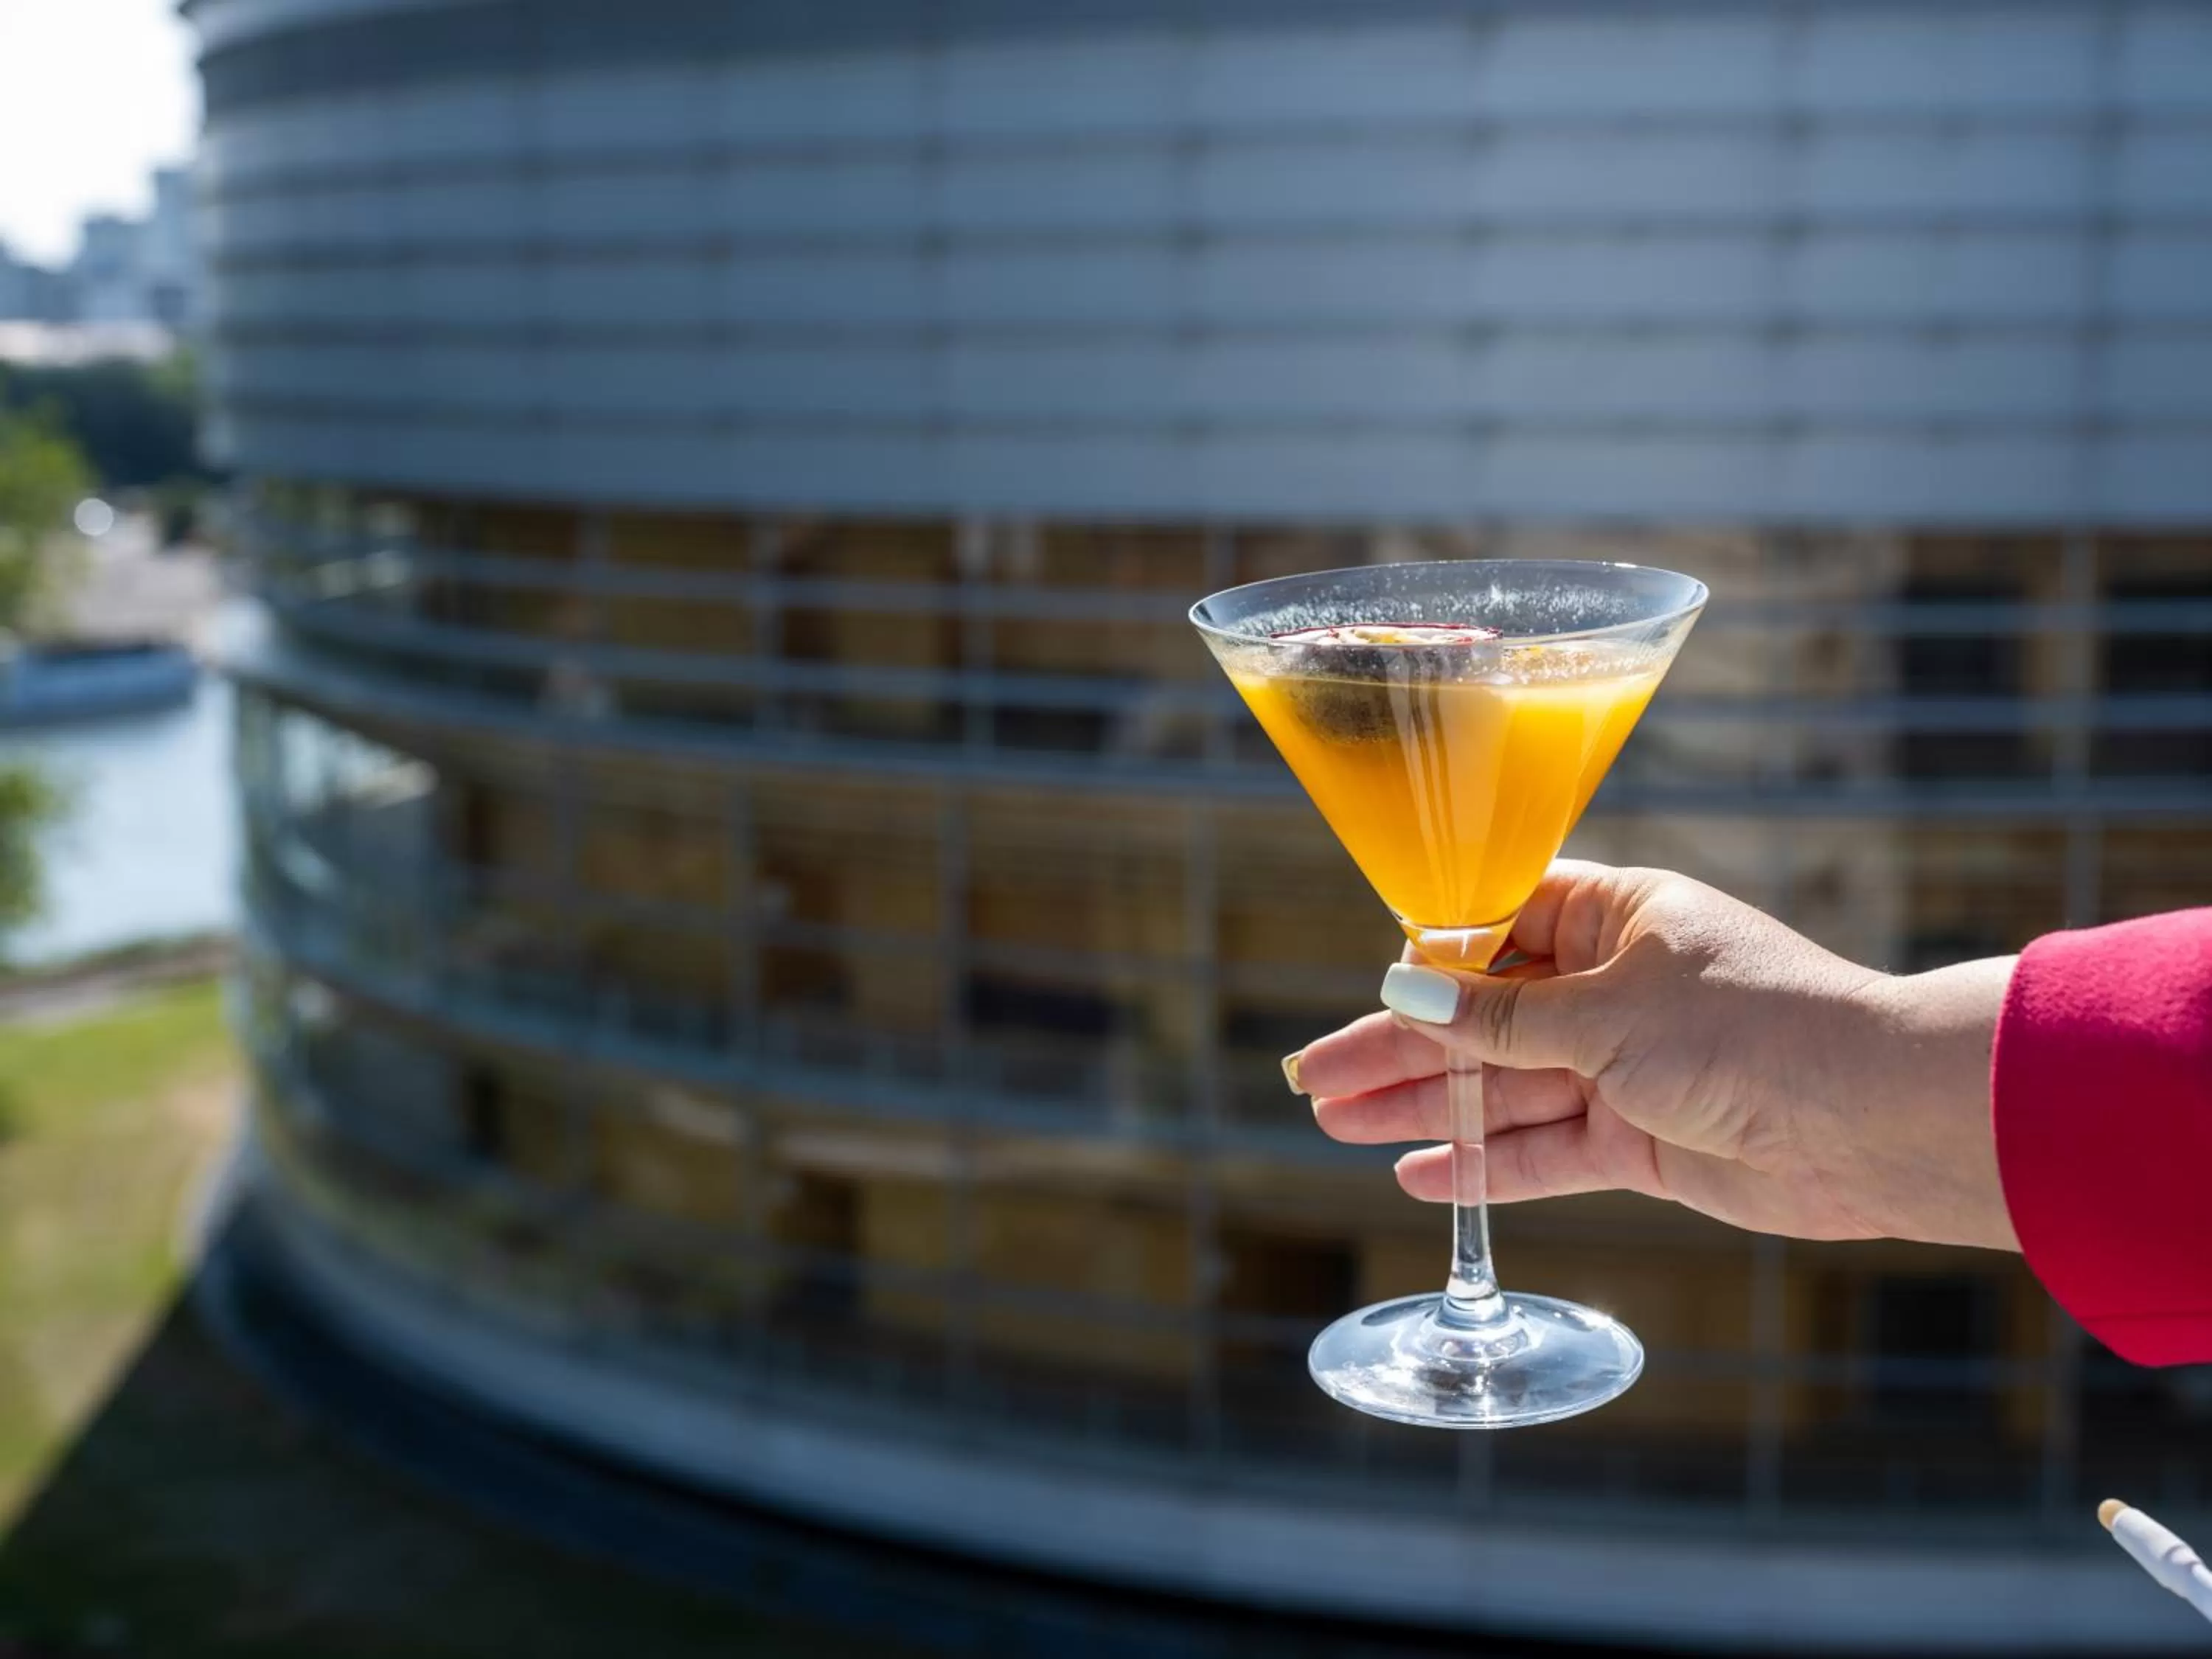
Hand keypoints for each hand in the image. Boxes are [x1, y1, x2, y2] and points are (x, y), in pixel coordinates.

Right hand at [1287, 861, 2018, 1250]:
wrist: (1873, 1121)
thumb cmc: (1751, 1029)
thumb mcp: (1606, 1015)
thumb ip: (1500, 1018)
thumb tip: (1403, 993)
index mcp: (1613, 919)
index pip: (1495, 924)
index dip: (1428, 959)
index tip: (1369, 989)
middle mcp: (1613, 987)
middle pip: (1481, 1016)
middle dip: (1399, 1047)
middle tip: (1314, 1078)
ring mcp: (1626, 1065)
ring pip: (1502, 1087)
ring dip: (1423, 1108)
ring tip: (1336, 1124)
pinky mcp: (1641, 1139)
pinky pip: (1544, 1147)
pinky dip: (1484, 1161)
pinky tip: (1416, 1172)